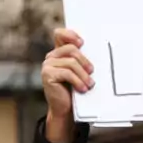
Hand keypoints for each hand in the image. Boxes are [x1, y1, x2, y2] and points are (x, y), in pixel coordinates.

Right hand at [41, 28, 93, 142]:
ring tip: (90, 85)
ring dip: (83, 75)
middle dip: (84, 61)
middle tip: (92, 72)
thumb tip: (95, 49)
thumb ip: (80, 60)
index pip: (59, 34)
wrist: (65, 108)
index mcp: (58, 52)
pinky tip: (83, 88)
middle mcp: (51, 57)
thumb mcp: (79, 71)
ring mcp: (47, 65)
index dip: (70, 34)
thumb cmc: (74, 89)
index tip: (82, 43)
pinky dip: (78, 81)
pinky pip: (67, 73)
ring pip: (71, 62)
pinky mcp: (47, 75)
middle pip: (71, 49)